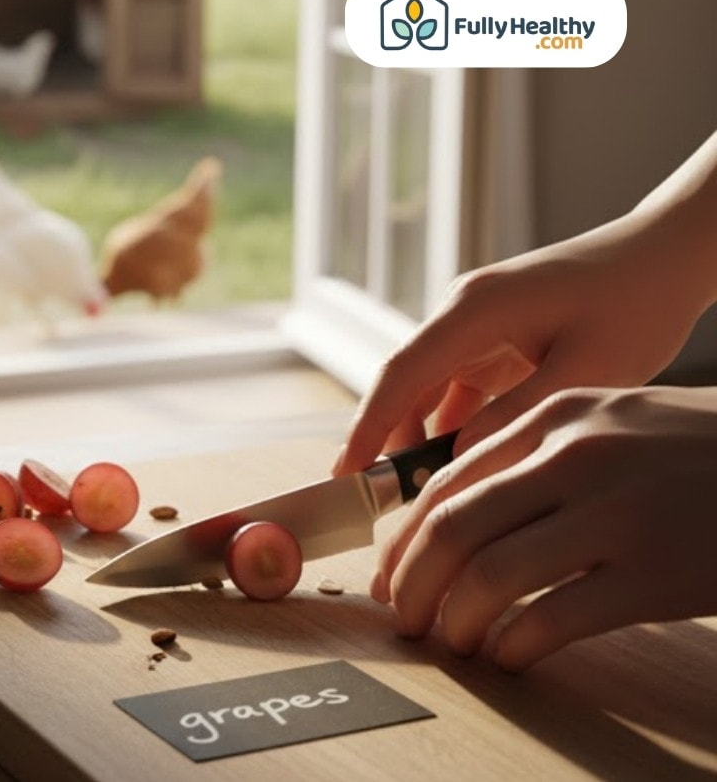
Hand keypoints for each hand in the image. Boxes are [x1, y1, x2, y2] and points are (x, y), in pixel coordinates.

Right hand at [332, 212, 713, 476]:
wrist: (666, 256)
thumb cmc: (637, 303)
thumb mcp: (587, 369)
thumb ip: (518, 415)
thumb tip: (459, 456)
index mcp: (475, 310)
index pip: (402, 373)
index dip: (368, 426)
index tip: (346, 474)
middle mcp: (462, 312)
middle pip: (406, 384)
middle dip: (389, 441)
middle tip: (384, 501)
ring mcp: (475, 325)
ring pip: (429, 391)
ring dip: (422, 437)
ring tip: (424, 493)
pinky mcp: (494, 339)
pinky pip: (458, 389)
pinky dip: (453, 426)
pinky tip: (461, 464)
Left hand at [374, 386, 716, 671]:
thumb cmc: (700, 455)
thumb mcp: (615, 424)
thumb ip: (539, 454)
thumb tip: (448, 512)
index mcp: (556, 415)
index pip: (445, 479)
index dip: (402, 537)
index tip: (387, 572)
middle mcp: (577, 455)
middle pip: (453, 527)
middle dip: (412, 582)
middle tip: (404, 618)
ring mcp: (618, 512)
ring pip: (491, 575)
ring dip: (456, 619)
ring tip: (454, 641)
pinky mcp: (655, 571)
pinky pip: (552, 617)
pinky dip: (514, 645)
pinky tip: (511, 657)